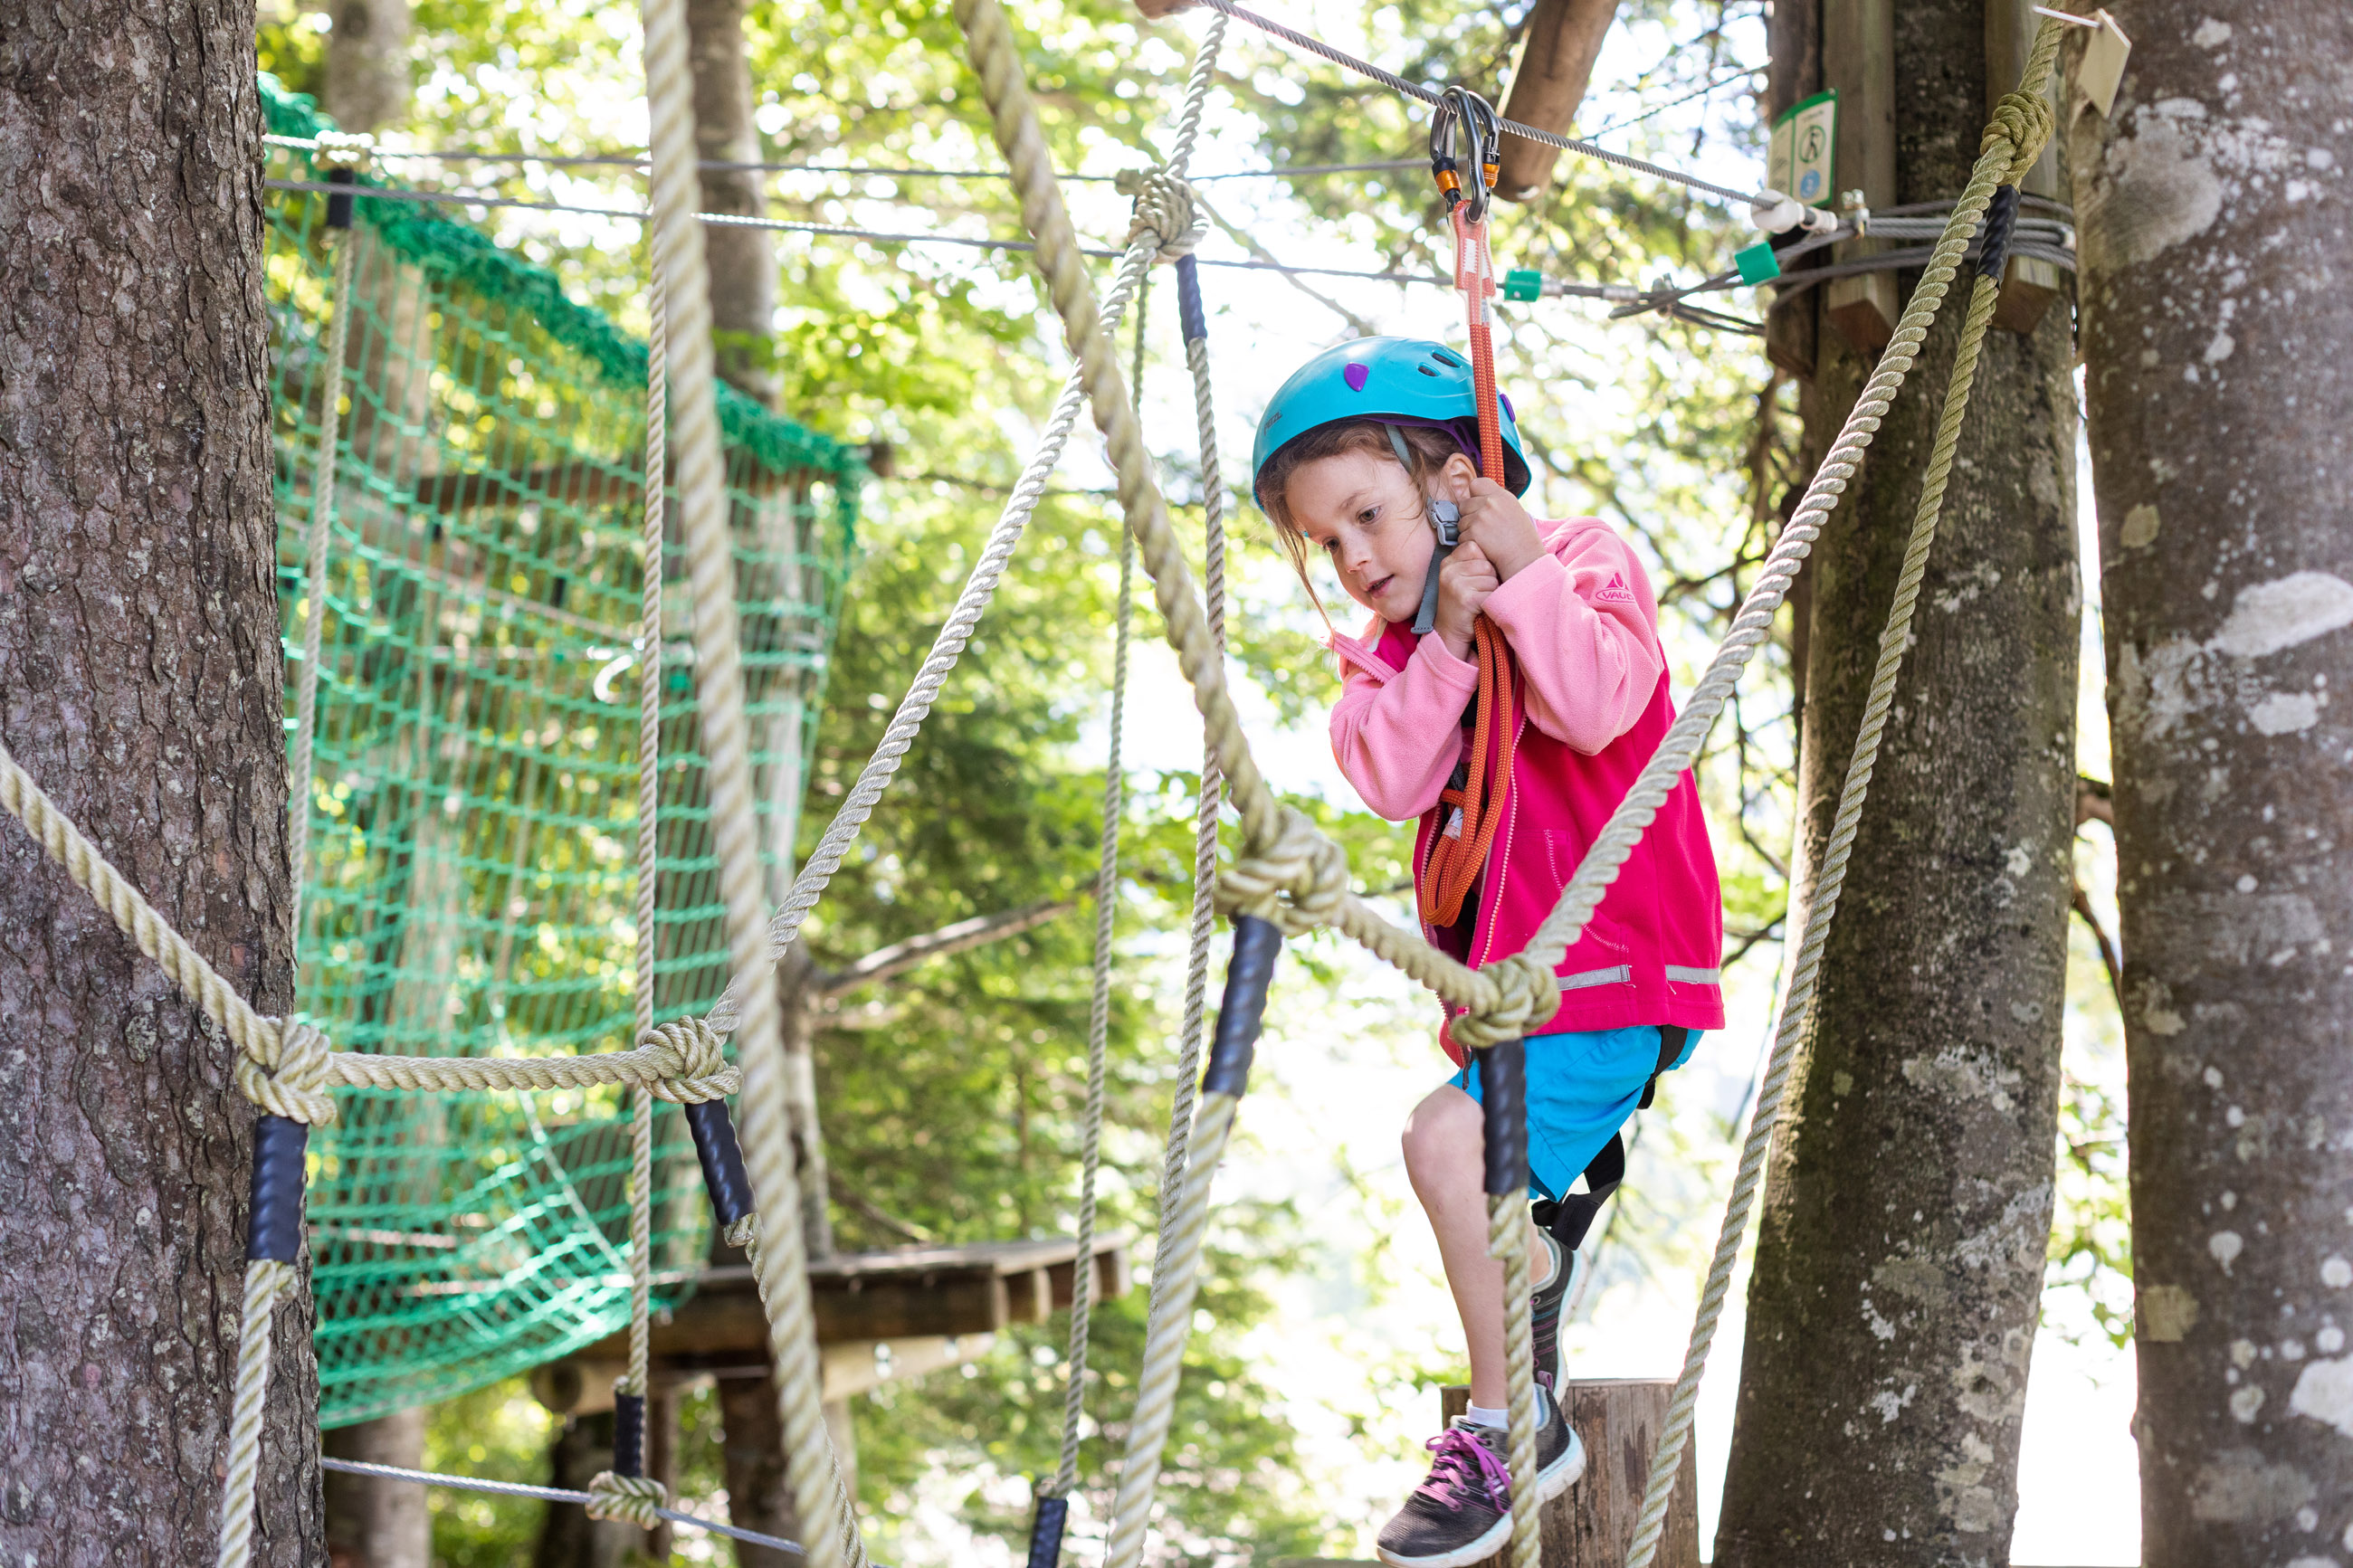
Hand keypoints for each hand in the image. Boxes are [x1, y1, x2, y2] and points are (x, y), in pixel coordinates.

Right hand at [1433, 541, 1499, 660]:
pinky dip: (1491, 603)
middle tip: (1477, 593)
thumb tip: (1502, 549)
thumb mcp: (1462, 577)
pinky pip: (1491, 593)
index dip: (1482, 562)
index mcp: (1448, 562)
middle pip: (1486, 564)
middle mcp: (1449, 570)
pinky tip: (1480, 609)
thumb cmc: (1462, 604)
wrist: (1450, 632)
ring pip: (1491, 579)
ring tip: (1478, 601)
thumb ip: (1474, 562)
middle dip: (1489, 579)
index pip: (1474, 547)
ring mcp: (1455, 584)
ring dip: (1491, 592)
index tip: (1476, 578)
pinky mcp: (1465, 599)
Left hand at [1452, 477, 1544, 582]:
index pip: (1476, 483)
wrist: (1524, 558)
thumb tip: (1476, 497)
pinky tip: (1484, 546)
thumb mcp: (1513, 511)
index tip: (1480, 505)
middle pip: (1464, 504)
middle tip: (1485, 528)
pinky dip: (1470, 543)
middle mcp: (1491, 503)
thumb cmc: (1520, 538)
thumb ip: (1496, 502)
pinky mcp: (1474, 532)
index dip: (1474, 495)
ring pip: (1461, 522)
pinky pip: (1461, 537)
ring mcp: (1481, 517)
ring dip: (1469, 531)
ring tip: (1487, 538)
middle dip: (1469, 516)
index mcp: (1502, 495)